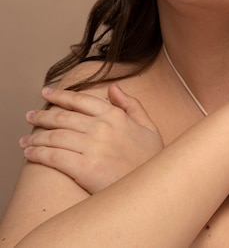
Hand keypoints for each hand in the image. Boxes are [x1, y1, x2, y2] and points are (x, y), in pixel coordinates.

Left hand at [20, 83, 163, 192]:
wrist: (153, 189)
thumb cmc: (151, 159)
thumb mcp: (148, 126)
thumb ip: (131, 104)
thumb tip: (113, 88)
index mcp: (115, 115)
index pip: (80, 100)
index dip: (60, 95)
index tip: (46, 93)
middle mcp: (101, 127)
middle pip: (63, 117)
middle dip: (42, 116)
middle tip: (30, 116)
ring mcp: (92, 147)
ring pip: (55, 136)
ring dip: (36, 136)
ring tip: (25, 139)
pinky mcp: (84, 168)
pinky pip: (54, 157)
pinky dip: (38, 153)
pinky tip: (30, 153)